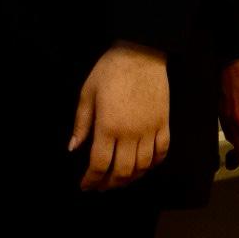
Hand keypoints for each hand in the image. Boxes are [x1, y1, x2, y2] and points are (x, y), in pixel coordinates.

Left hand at [70, 42, 170, 191]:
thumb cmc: (110, 70)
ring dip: (130, 178)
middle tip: (101, 185)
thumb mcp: (88, 93)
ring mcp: (150, 129)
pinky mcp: (164, 123)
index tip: (85, 185)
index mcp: (108, 126)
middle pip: (122, 171)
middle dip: (109, 183)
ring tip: (120, 178)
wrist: (141, 52)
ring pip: (143, 166)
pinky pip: (162, 152)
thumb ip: (81, 123)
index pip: (99, 164)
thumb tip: (73, 148)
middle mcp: (130, 133)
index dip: (91, 180)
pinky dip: (153, 164)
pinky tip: (144, 165)